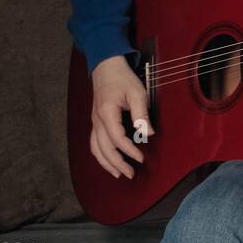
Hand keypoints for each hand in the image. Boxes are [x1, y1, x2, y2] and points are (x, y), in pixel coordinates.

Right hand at [88, 55, 152, 179]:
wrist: (106, 68)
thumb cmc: (122, 79)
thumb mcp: (137, 93)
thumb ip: (142, 114)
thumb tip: (148, 133)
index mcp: (106, 113)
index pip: (117, 139)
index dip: (129, 151)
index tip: (141, 158)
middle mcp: (97, 120)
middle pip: (104, 148)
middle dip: (117, 164)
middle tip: (130, 174)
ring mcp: (94, 122)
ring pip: (96, 148)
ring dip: (106, 163)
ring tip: (118, 174)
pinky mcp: (96, 122)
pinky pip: (94, 143)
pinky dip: (100, 155)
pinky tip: (108, 162)